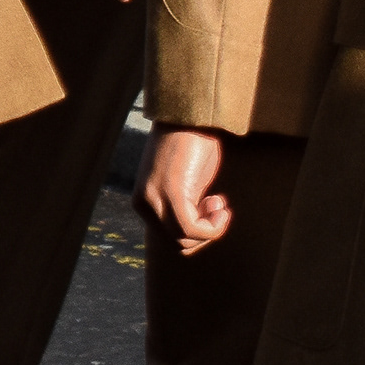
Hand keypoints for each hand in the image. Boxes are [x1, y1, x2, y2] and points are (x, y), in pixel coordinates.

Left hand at [145, 125, 234, 256]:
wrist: (190, 120)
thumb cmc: (190, 148)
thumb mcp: (182, 185)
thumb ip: (181, 207)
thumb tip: (193, 232)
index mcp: (143, 202)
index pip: (170, 239)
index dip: (198, 232)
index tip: (210, 208)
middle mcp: (144, 204)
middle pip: (178, 244)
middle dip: (205, 233)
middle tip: (217, 206)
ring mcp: (155, 199)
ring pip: (185, 240)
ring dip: (211, 229)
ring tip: (219, 203)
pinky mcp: (171, 194)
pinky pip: (192, 229)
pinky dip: (213, 226)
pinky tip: (221, 204)